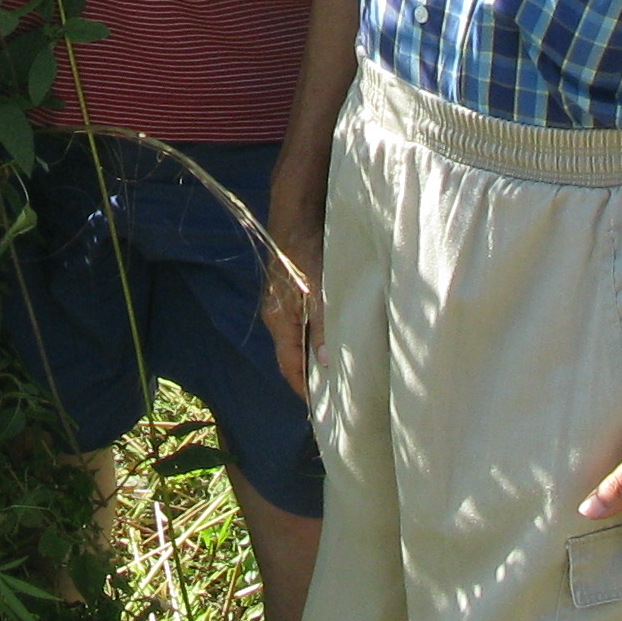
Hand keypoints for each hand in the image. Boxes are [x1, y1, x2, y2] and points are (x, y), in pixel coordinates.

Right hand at [258, 214, 325, 405]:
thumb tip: (327, 364)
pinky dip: (322, 335)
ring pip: (302, 338)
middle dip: (313, 377)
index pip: (289, 367)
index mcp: (279, 320)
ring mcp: (285, 301)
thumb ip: (323, 324)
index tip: (323, 412)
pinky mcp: (296, 288)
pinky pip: (308, 321)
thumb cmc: (304, 246)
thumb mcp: (318, 287)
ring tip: (343, 371)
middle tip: (338, 396)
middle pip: (294, 356)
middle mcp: (278, 315)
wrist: (296, 208)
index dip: (304, 391)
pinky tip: (340, 334)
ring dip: (319, 355)